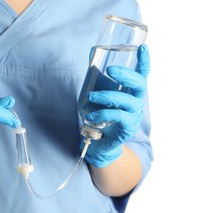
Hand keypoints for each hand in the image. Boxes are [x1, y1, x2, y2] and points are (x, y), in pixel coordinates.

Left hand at [82, 44, 149, 167]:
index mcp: (132, 91)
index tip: (142, 48)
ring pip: (126, 100)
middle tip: (110, 69)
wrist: (100, 141)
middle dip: (126, 74)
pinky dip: (102, 114)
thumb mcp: (101, 92)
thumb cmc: (102, 113)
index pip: (142, 74)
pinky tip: (90, 116)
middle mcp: (137, 101)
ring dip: (107, 95)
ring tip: (91, 96)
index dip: (144, 61)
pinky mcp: (127, 127)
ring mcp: (134, 115)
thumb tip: (92, 52)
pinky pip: (117, 117)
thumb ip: (97, 75)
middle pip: (140, 84)